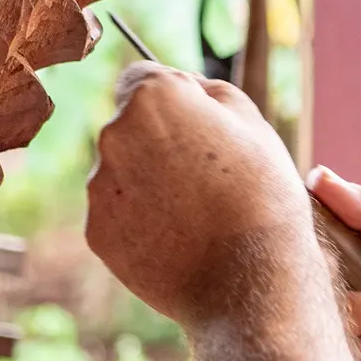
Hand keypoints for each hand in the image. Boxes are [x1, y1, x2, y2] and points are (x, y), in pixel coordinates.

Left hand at [86, 63, 317, 327]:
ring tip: (198, 213)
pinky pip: (118, 213)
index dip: (175, 100)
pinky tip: (180, 237)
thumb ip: (211, 93)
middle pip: (131, 126)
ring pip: (123, 171)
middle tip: (208, 176)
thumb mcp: (256, 127)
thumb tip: (185, 86)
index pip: (143, 77)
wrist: (250, 283)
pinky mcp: (96, 231)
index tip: (199, 126)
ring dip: (150, 182)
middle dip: (160, 141)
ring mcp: (100, 186)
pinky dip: (141, 220)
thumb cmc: (263, 199)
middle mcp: (114, 134)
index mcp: (154, 97)